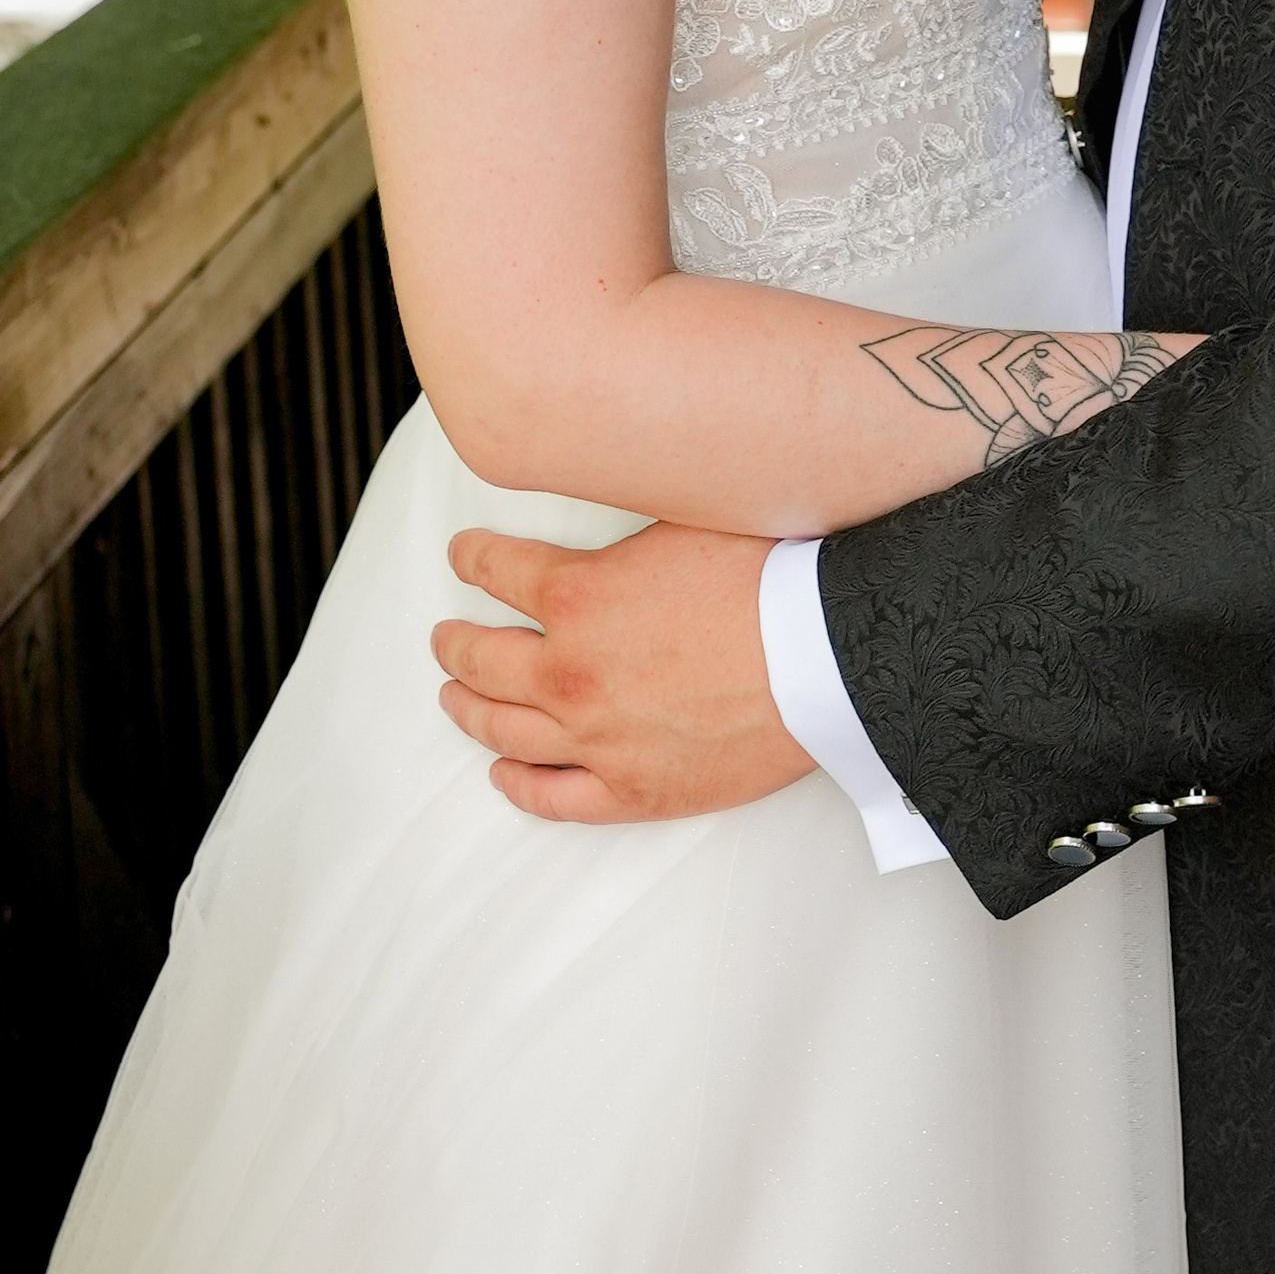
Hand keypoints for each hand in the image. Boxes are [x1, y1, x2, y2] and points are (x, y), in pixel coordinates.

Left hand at [433, 519, 813, 822]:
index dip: (474, 559)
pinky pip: (553, 796)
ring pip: (503, 729)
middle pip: (483, 658)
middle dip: (456, 642)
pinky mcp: (632, 789)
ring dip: (469, 709)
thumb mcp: (687, 517)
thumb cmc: (771, 578)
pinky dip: (518, 784)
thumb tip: (617, 477)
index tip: (464, 556)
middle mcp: (570, 671)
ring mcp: (596, 737)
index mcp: (578, 594)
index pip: (498, 570)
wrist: (827, 656)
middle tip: (447, 637)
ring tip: (455, 697)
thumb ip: (630, 522)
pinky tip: (502, 772)